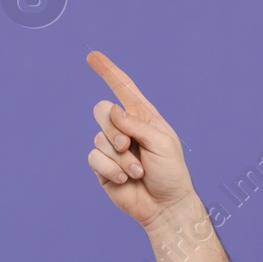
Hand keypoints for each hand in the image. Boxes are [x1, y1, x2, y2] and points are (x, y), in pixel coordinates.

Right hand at [86, 49, 195, 229]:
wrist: (164, 205)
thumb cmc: (170, 172)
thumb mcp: (161, 142)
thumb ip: (136, 124)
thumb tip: (112, 109)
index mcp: (143, 117)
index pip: (123, 88)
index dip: (108, 71)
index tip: (92, 55)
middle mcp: (125, 129)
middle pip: (102, 111)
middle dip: (113, 129)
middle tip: (128, 146)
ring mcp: (112, 148)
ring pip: (99, 138)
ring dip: (120, 158)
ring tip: (137, 171)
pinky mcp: (103, 167)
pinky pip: (94, 158)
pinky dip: (111, 169)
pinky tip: (125, 180)